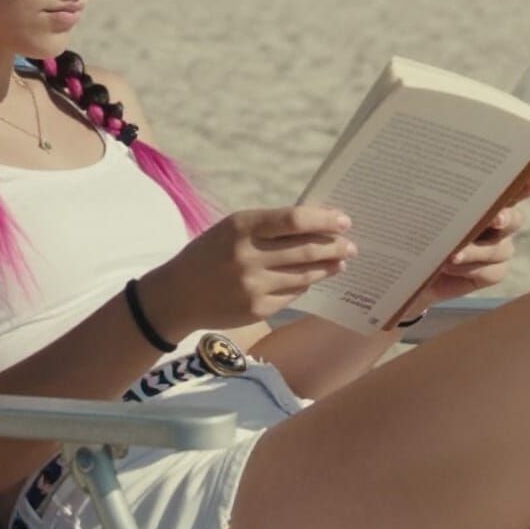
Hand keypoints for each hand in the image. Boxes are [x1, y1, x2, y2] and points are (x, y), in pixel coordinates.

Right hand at [141, 205, 356, 337]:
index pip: (294, 219)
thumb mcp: (232, 228)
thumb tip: (317, 223)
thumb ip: (269, 225)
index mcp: (241, 227)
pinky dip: (305, 284)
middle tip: (351, 245)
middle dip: (335, 246)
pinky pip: (294, 294)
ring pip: (305, 274)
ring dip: (328, 267)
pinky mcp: (258, 309)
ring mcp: (254, 286)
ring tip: (340, 262)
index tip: (344, 221)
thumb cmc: (210, 253)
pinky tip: (311, 279)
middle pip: (306, 249)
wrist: (178, 295)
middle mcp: (248, 256)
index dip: (324, 220)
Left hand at [399, 172, 529, 313]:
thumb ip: (429, 197)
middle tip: (495, 218)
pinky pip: (492, 271)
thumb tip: (429, 181)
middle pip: (513, 218)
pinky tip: (450, 268)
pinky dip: (472, 269)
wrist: (406, 267)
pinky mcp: (492, 272)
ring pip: (500, 248)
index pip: (510, 185)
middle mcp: (497, 220)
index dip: (526, 181)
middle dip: (506, 218)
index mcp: (483, 196)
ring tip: (452, 255)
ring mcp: (497, 248)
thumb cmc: (410, 228)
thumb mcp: (415, 208)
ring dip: (478, 251)